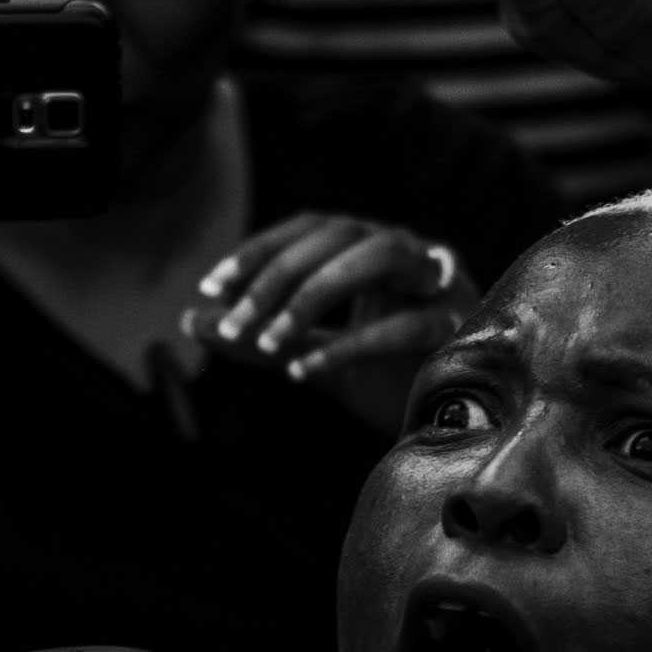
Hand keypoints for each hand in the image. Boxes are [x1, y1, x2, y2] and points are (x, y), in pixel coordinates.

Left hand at [182, 213, 476, 434]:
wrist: (457, 424)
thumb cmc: (386, 380)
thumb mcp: (312, 354)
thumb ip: (258, 339)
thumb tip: (191, 321)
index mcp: (374, 248)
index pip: (310, 227)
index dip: (259, 250)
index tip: (211, 289)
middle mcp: (409, 252)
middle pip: (338, 235)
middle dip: (277, 276)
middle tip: (234, 324)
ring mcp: (440, 284)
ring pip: (378, 257)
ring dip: (315, 295)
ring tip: (271, 342)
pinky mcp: (460, 327)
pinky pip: (403, 325)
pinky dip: (349, 346)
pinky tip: (306, 370)